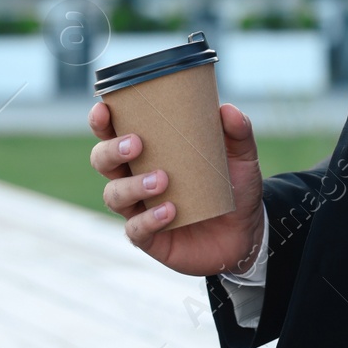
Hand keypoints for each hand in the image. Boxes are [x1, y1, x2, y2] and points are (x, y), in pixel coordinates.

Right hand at [88, 100, 265, 277]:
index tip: (104, 110)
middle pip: (102, 161)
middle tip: (136, 144)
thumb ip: (237, 131)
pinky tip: (170, 211)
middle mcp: (136, 178)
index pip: (113, 132)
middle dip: (110, 150)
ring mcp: (140, 209)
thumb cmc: (233, 186)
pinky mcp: (150, 238)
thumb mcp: (241, 156)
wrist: (246, 232)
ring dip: (132, 186)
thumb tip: (227, 110)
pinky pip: (136, 230)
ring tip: (162, 180)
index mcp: (150, 151)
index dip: (101, 121)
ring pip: (114, 195)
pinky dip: (149, 219)